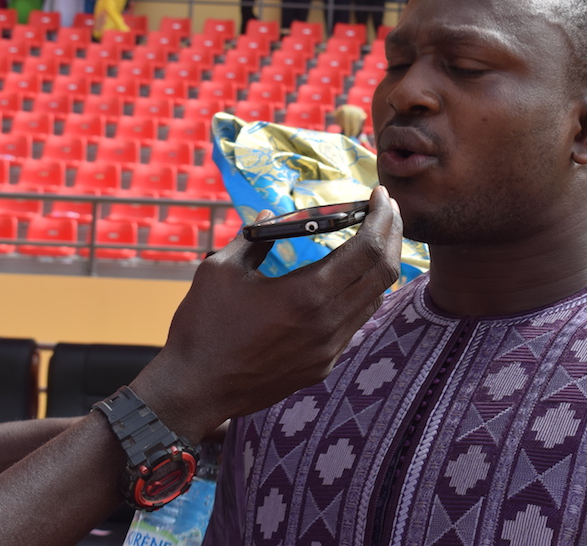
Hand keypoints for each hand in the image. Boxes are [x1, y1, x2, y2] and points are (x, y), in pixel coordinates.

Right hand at [129, 186, 403, 441]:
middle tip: (388, 209)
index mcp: (307, 293)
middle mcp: (328, 322)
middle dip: (392, 234)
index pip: (367, 249)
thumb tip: (270, 214)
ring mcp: (330, 348)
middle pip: (384, 272)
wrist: (194, 390)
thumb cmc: (202, 327)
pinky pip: (357, 322)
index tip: (381, 195)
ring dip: (382, 264)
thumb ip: (253, 237)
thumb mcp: (220, 270)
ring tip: (376, 238)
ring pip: (376, 298)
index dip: (381, 218)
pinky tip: (353, 278)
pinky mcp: (324, 365)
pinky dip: (364, 293)